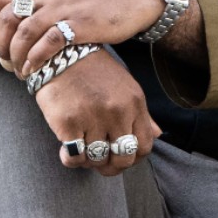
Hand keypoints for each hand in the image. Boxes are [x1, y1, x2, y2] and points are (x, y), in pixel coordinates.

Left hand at [0, 0, 164, 77]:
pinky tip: (33, 69)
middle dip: (0, 42)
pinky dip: (35, 59)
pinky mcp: (78, 24)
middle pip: (8, 17)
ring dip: (16, 55)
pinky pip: (48, 43)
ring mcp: (63, 7)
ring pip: (24, 32)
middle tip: (2, 60)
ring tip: (18, 70)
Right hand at [33, 48, 160, 173]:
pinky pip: (75, 157)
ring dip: (88, 161)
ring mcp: (93, 117)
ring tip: (81, 149)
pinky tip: (66, 149)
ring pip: (97, 160)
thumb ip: (141, 114)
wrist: (60, 51)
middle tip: (100, 162)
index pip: (144, 146)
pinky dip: (70, 159)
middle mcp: (117, 111)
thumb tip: (157, 135)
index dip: (133, 158)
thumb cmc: (93, 71)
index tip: (119, 156)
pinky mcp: (69, 122)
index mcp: (134, 102)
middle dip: (111, 166)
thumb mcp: (124, 86)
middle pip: (123, 159)